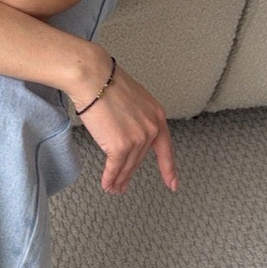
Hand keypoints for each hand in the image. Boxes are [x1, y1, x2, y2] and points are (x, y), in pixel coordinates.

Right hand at [68, 50, 178, 193]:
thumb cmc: (106, 83)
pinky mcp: (120, 146)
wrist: (94, 79)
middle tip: (123, 186)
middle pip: (139, 159)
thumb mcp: (132, 100)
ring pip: (127, 166)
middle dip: (129, 174)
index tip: (172, 183)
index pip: (165, 148)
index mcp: (157, 116)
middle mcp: (151, 129)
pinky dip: (110, 178)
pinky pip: (115, 168)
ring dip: (119, 180)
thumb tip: (126, 130)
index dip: (169, 169)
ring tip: (113, 188)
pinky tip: (107, 184)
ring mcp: (137, 139)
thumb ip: (136, 118)